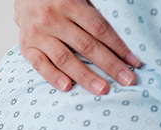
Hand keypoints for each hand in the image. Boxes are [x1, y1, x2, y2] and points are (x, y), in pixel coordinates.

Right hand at [14, 0, 142, 94]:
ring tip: (102, 89)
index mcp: (70, 3)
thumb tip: (117, 42)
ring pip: (64, 58)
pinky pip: (40, 64)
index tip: (134, 63)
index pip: (100, 29)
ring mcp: (38, 34)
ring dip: (85, 75)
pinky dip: (53, 76)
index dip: (119, 47)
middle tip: (127, 80)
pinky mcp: (26, 46)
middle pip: (86, 46)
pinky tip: (67, 87)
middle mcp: (53, 19)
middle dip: (109, 65)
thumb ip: (91, 14)